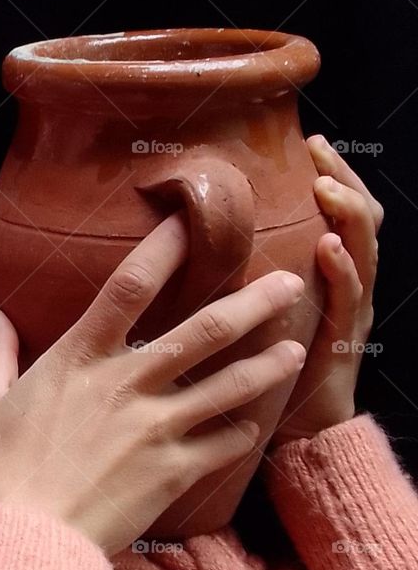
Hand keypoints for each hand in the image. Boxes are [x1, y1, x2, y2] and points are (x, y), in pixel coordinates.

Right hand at [0, 211, 306, 554]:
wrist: (27, 543)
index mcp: (81, 359)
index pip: (129, 288)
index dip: (162, 250)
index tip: (189, 225)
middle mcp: (128, 384)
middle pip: (203, 332)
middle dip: (251, 303)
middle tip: (287, 282)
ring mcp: (156, 428)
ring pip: (228, 387)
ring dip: (266, 366)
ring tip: (297, 348)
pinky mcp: (173, 472)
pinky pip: (221, 445)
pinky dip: (242, 433)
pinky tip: (256, 426)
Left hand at [268, 135, 383, 448]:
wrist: (301, 427)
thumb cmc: (272, 360)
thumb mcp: (263, 301)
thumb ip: (254, 265)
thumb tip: (206, 223)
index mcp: (330, 270)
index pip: (341, 210)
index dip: (332, 174)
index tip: (309, 142)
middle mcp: (348, 283)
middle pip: (360, 219)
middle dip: (343, 179)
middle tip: (319, 149)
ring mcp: (352, 311)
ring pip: (364, 252)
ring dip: (346, 215)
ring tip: (325, 187)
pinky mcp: (345, 342)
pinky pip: (350, 300)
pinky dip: (343, 270)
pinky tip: (328, 248)